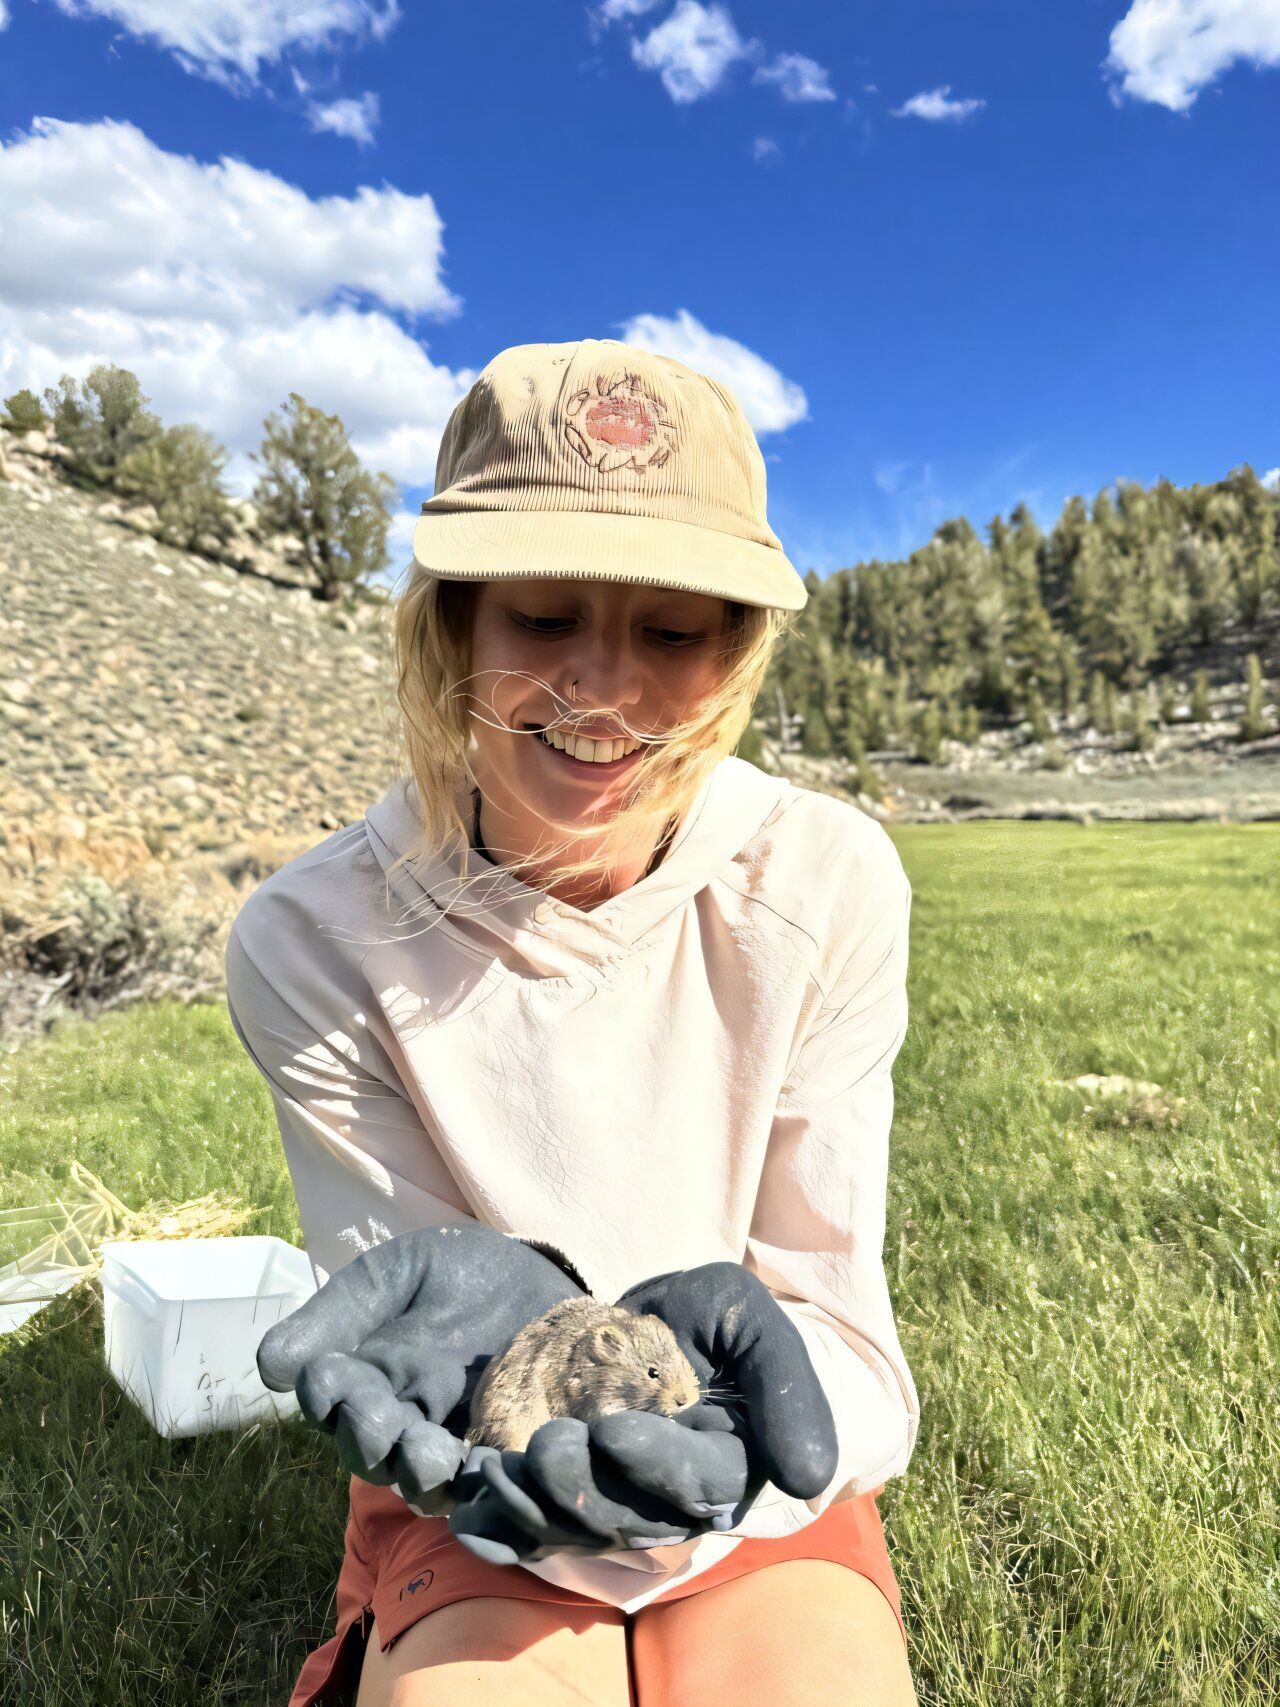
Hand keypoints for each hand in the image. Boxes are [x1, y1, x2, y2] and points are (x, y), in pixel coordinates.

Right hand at [255, 1224, 585, 1514]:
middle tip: (381, 1421)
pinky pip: (480, 1486)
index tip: (331, 1377)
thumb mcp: (400, 1273)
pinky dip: (475, 1484)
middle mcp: (398, 1417)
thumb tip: (270, 1367)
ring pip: (415, 1479)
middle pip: (365, 1448)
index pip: (328, 1397)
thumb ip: (342, 1310)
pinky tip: (482, 1466)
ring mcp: (449, 1442)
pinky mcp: (501, 1456)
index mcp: (366, 1373)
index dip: (325, 1394)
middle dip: (367, 1437)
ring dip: (414, 1470)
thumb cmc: (465, 1271)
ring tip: (429, 1452)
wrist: (546, 1277)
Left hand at [446, 1260, 838, 1561]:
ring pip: (579, 1533)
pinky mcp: (572, 1503)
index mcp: (728, 1462)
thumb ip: (785, 1387)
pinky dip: (500, 1533)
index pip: (698, 1486)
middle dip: (583, 1491)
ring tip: (496, 1470)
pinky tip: (467, 1514)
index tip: (614, 1430)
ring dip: (534, 1510)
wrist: (657, 1320)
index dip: (656, 1466)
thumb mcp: (748, 1318)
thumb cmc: (710, 1316)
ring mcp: (620, 1504)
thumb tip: (809, 1478)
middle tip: (549, 1445)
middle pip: (631, 1521)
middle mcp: (674, 1498)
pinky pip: (536, 1533)